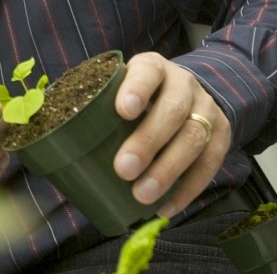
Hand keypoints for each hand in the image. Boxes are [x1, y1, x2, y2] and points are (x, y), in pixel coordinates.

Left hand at [112, 52, 230, 217]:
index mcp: (154, 68)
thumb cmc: (141, 99)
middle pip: (173, 109)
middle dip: (148, 141)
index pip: (148, 72)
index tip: (123, 110)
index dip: (137, 89)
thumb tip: (55, 140)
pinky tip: (166, 207)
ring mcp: (206, 109)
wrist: (189, 95)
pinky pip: (209, 164)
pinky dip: (188, 189)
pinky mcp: (221, 135)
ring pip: (193, 137)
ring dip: (167, 170)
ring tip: (142, 195)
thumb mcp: (122, 90)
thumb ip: (99, 106)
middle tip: (124, 169)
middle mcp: (183, 84)